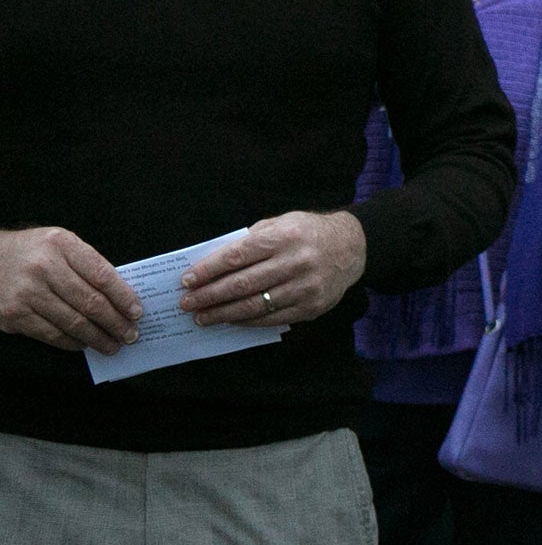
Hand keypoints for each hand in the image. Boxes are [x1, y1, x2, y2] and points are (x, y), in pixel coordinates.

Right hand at [0, 228, 140, 354]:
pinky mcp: (13, 316)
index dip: (123, 297)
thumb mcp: (60, 244)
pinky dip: (73, 342)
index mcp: (61, 245)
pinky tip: (85, 344)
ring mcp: (26, 294)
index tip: (137, 312)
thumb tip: (120, 297)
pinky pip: (51, 334)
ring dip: (98, 338)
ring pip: (73, 322)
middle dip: (115, 322)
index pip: (102, 275)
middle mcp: (43, 268)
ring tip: (113, 344)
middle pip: (90, 302)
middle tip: (130, 335)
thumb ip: (87, 265)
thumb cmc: (33, 252)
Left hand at [179, 211, 366, 327]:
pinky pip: (272, 318)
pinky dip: (247, 321)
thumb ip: (251, 241)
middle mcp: (297, 261)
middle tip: (187, 303)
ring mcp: (306, 287)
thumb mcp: (281, 223)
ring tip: (202, 317)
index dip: (208, 270)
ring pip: (255, 305)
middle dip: (209, 295)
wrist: (352, 247)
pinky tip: (231, 320)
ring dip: (223, 313)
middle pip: (242, 284)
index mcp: (285, 236)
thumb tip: (213, 265)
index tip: (186, 280)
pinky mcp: (312, 307)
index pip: (237, 256)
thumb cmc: (307, 233)